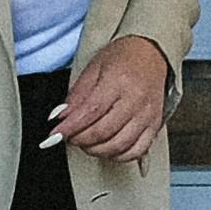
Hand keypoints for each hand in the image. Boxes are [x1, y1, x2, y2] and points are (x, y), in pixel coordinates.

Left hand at [50, 34, 175, 164]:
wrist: (152, 53)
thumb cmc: (122, 58)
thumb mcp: (93, 68)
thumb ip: (76, 95)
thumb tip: (60, 118)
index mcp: (118, 81)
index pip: (91, 111)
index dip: (70, 127)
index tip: (56, 134)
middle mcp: (136, 100)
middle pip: (104, 131)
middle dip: (80, 139)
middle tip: (69, 137)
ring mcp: (147, 115)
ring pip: (119, 145)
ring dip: (96, 150)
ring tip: (85, 143)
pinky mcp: (155, 125)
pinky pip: (137, 150)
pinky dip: (118, 155)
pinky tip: (107, 148)